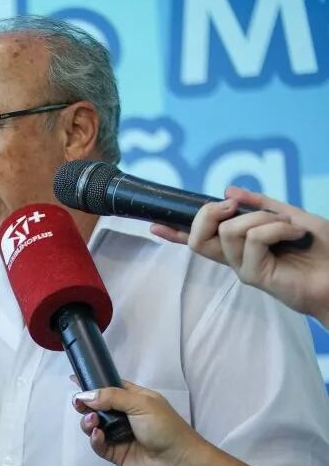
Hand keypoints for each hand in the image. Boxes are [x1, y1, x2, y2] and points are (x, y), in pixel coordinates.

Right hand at [72, 382, 205, 465]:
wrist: (177, 461)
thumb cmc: (164, 426)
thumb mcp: (141, 403)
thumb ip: (112, 397)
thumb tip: (85, 395)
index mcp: (133, 399)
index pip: (109, 387)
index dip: (93, 383)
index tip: (75, 379)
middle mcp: (124, 416)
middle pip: (97, 407)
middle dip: (85, 404)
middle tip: (78, 404)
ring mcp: (118, 435)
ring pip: (94, 426)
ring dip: (88, 422)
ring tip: (93, 422)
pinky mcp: (115, 453)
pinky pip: (98, 444)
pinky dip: (95, 439)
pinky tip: (98, 435)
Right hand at [151, 186, 328, 325]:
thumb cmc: (323, 250)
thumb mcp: (291, 216)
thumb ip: (261, 204)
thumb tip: (228, 189)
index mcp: (240, 245)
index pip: (200, 238)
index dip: (175, 232)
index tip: (154, 225)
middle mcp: (236, 258)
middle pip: (197, 237)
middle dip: (208, 212)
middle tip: (233, 204)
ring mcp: (244, 268)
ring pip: (228, 232)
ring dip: (261, 219)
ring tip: (287, 225)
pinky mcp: (256, 276)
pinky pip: (254, 239)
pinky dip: (277, 228)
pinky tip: (295, 235)